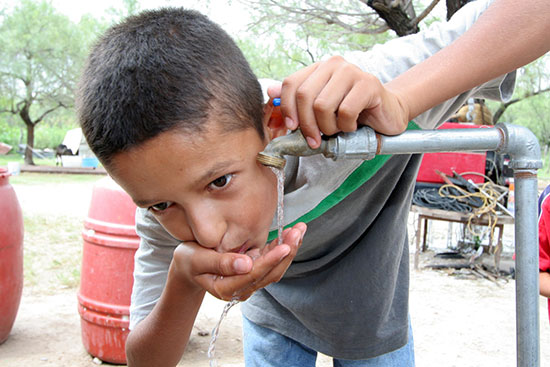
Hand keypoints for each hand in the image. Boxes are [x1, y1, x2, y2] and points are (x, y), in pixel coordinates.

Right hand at [172, 222, 306, 300]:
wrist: (189, 266)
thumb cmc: (190, 260)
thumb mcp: (197, 260)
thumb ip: (220, 263)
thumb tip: (245, 264)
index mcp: (226, 288)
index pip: (253, 275)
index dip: (270, 261)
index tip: (283, 246)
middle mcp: (242, 288)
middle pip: (270, 274)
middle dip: (286, 253)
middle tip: (297, 232)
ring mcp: (250, 280)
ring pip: (275, 268)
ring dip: (289, 249)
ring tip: (299, 229)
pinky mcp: (254, 270)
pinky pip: (273, 262)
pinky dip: (284, 247)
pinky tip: (291, 233)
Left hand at [268, 56, 409, 147]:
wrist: (386, 114)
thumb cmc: (352, 113)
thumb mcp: (321, 108)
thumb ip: (298, 100)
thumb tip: (270, 92)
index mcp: (319, 68)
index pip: (291, 84)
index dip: (288, 109)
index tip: (293, 128)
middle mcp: (334, 65)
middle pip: (305, 96)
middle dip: (308, 125)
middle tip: (316, 139)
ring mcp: (352, 72)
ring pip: (323, 105)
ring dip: (328, 127)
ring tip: (338, 129)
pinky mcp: (369, 84)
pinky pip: (345, 111)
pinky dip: (346, 126)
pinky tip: (353, 126)